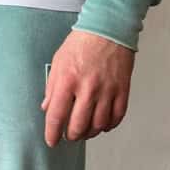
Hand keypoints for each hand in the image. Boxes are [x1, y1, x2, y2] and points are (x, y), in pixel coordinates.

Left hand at [41, 29, 134, 146]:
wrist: (108, 29)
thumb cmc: (82, 43)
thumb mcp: (59, 62)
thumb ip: (52, 87)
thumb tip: (47, 108)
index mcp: (68, 81)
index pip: (57, 116)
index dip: (52, 133)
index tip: (52, 141)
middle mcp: (87, 88)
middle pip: (78, 126)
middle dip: (71, 136)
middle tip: (69, 135)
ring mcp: (107, 90)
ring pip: (98, 125)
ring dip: (90, 133)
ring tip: (85, 130)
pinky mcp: (122, 90)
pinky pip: (116, 117)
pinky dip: (109, 125)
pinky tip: (103, 123)